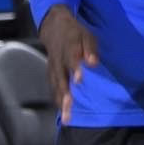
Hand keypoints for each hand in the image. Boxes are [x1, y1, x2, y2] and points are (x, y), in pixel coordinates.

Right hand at [40, 4, 98, 121]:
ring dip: (60, 101)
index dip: (75, 70)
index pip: (71, 60)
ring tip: (66, 117)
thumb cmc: (75, 34)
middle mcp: (58, 61)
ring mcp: (53, 68)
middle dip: (65, 95)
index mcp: (69, 49)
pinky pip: (52, 87)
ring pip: (56, 86)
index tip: (79, 81)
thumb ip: (90, 49)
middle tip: (69, 109)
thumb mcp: (86, 35)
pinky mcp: (50, 73)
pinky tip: (62, 110)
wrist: (54, 28)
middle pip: (61, 79)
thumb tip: (93, 62)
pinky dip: (57, 99)